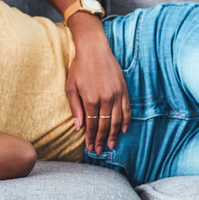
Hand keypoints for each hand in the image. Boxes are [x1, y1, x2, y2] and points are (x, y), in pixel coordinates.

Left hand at [65, 31, 130, 154]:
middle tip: (100, 150)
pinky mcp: (123, 89)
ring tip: (112, 145)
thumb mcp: (71, 87)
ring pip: (117, 120)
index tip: (90, 147)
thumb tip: (78, 127)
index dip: (91, 138)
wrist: (94, 49)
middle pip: (105, 125)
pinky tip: (123, 129)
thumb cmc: (79, 67)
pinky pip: (127, 109)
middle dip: (102, 140)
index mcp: (90, 99)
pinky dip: (126, 121)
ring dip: (114, 134)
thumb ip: (75, 108)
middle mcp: (105, 99)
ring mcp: (116, 94)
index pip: (92, 125)